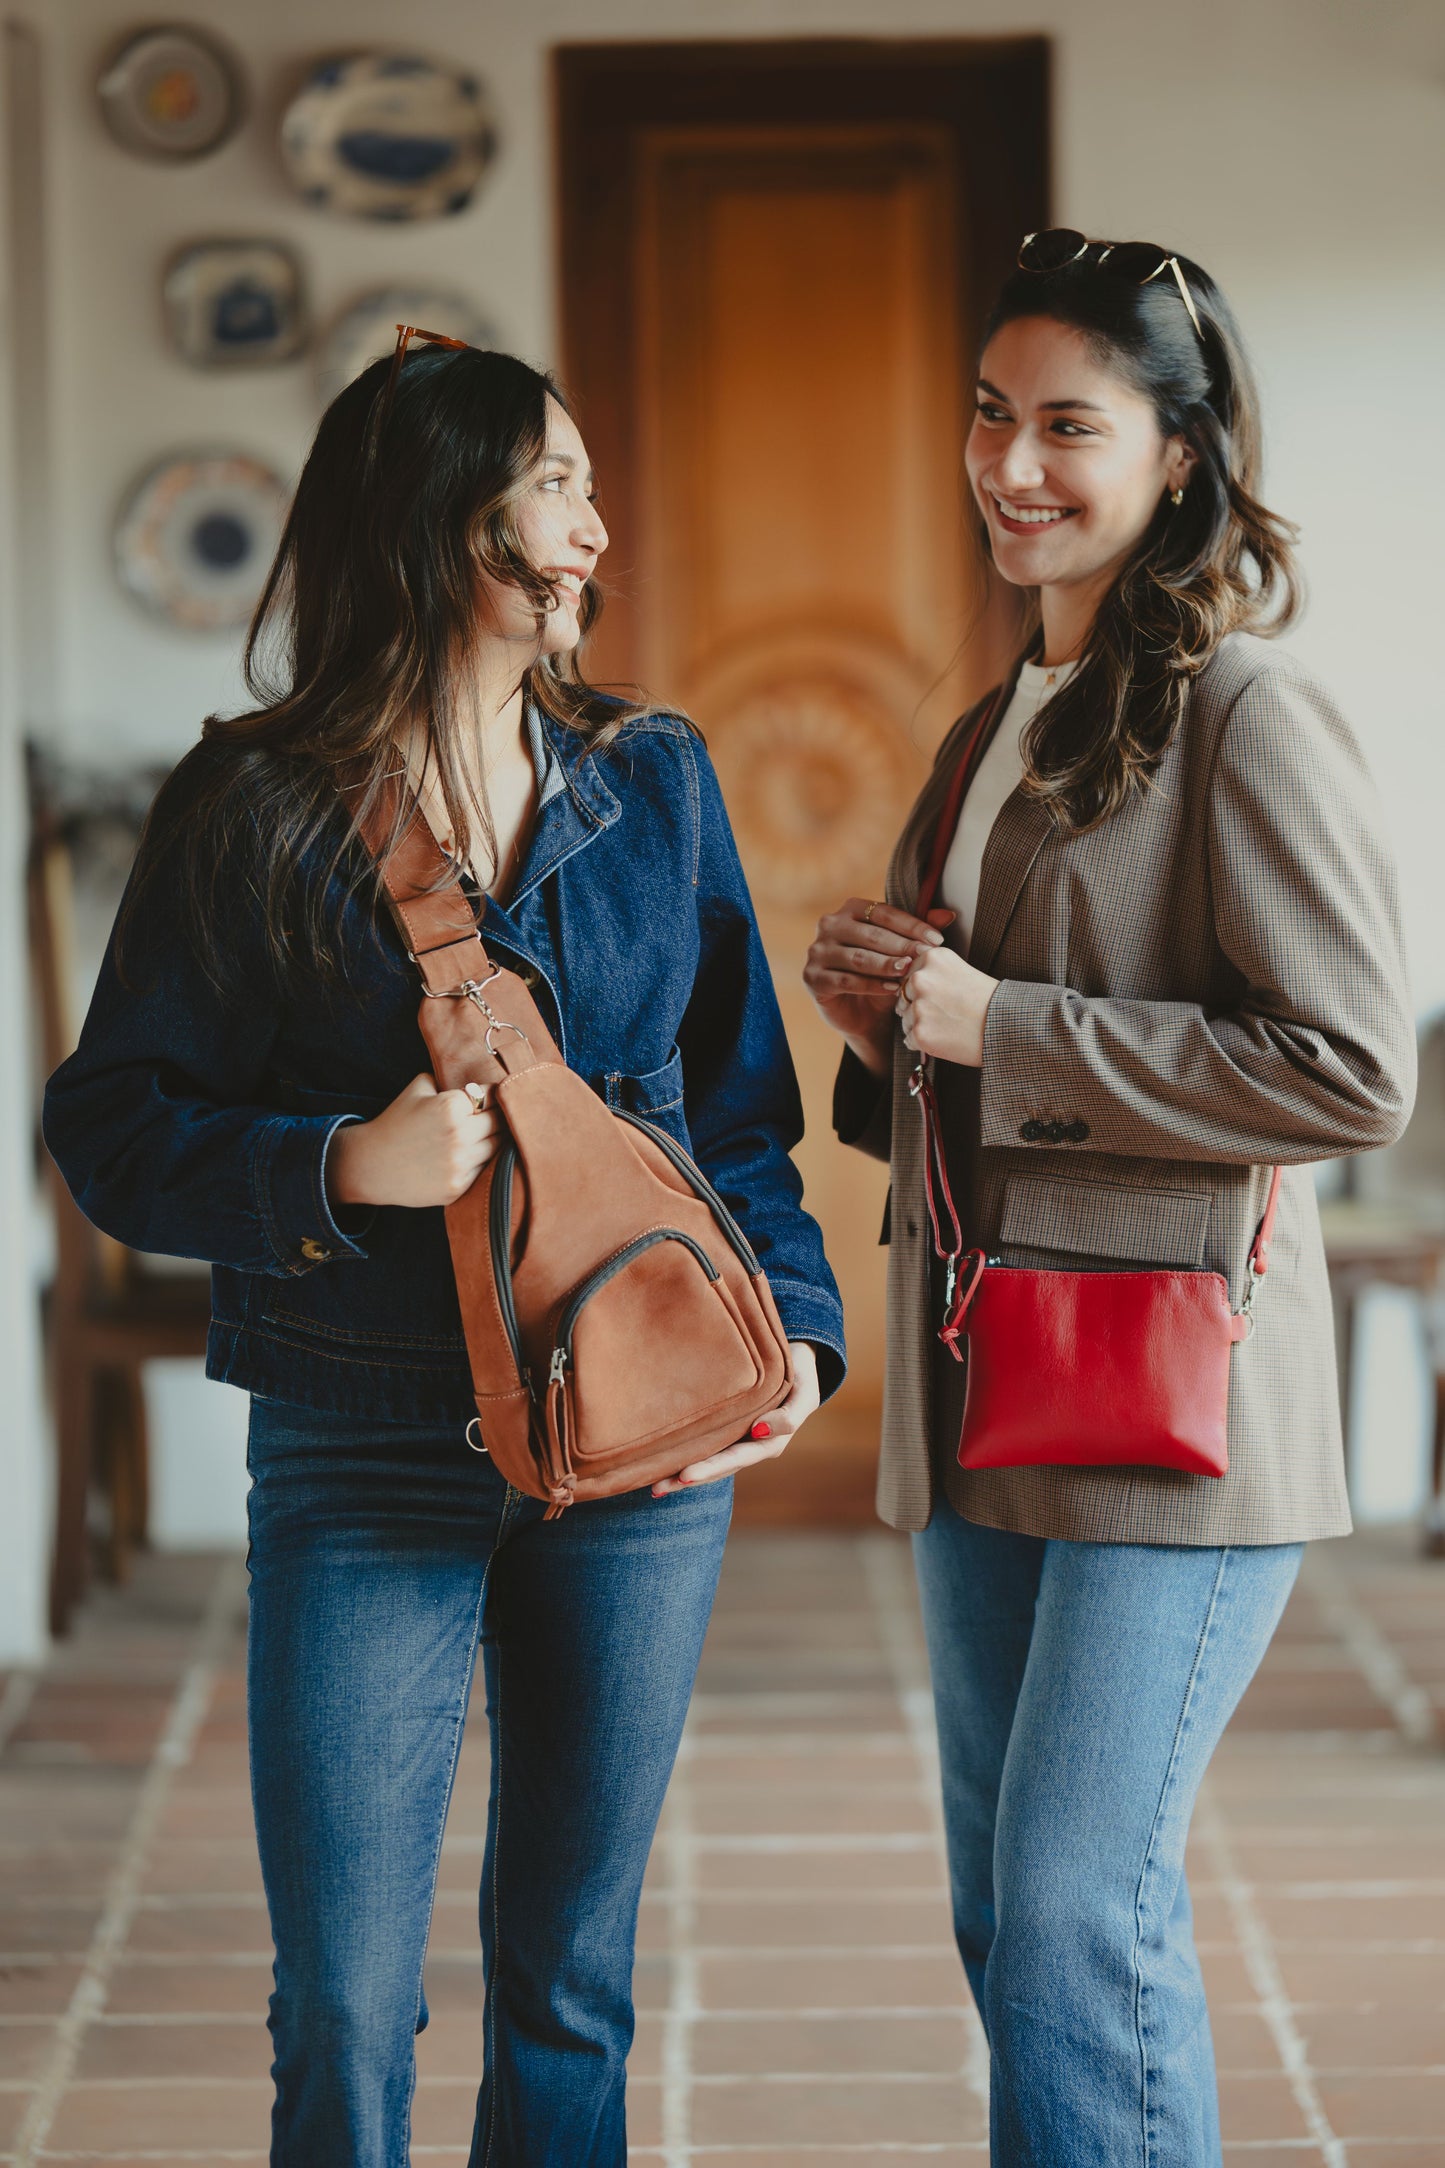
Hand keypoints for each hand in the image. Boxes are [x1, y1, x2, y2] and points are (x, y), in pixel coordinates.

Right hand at [327, 1073, 501, 1208]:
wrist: (370, 1165)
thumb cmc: (396, 1123)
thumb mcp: (417, 1088)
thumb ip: (447, 1079)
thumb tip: (477, 1083)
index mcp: (451, 1106)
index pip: (492, 1095)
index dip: (493, 1095)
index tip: (491, 1097)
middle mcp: (459, 1135)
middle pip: (501, 1122)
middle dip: (499, 1116)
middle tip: (496, 1115)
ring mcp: (459, 1164)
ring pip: (498, 1146)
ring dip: (495, 1139)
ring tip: (487, 1134)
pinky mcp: (458, 1187)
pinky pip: (485, 1170)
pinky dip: (483, 1161)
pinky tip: (472, 1155)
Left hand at [651, 1342, 820, 1496]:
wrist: (797, 1364)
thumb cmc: (800, 1375)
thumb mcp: (804, 1394)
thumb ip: (789, 1416)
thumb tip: (759, 1430)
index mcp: (769, 1444)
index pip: (736, 1458)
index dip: (712, 1467)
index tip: (686, 1474)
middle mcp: (750, 1447)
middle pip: (717, 1467)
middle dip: (689, 1478)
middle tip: (661, 1486)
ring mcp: (738, 1440)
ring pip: (708, 1462)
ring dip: (681, 1476)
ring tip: (655, 1487)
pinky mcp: (726, 1430)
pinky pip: (706, 1447)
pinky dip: (685, 1457)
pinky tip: (662, 1467)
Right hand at [804, 898, 955, 1075]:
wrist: (863, 1015)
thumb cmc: (883, 976)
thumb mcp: (903, 953)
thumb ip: (920, 933)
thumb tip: (948, 915)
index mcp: (850, 909)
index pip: (884, 912)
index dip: (912, 926)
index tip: (937, 940)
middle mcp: (829, 925)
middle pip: (871, 934)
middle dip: (902, 946)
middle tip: (926, 958)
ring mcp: (817, 951)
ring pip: (859, 957)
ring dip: (887, 965)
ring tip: (910, 972)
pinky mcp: (812, 978)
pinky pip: (846, 980)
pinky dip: (871, 985)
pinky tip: (893, 989)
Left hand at [896, 946, 998, 1068]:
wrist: (1007, 1027)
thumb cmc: (987, 1001)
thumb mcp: (960, 970)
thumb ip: (932, 972)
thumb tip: (903, 984)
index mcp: (932, 958)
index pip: (909, 974)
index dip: (924, 989)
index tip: (943, 996)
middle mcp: (922, 978)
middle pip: (902, 996)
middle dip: (918, 1007)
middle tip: (947, 1013)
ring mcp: (919, 1007)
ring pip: (905, 1019)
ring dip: (920, 1026)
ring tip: (949, 1026)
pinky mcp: (920, 1033)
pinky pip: (909, 1039)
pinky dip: (924, 1043)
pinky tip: (946, 1038)